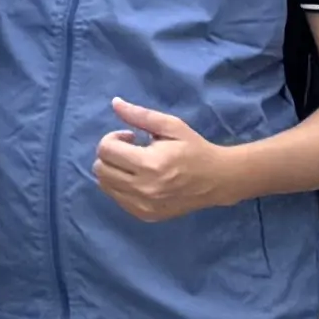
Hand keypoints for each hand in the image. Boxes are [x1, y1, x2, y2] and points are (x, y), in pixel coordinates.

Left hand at [88, 98, 236, 223]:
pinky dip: (120, 186)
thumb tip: (115, 103)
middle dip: (110, 154)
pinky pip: (117, 198)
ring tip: (135, 164)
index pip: (106, 150)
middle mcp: (143, 188)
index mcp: (149, 164)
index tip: (131, 137)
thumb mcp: (171, 126)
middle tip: (131, 150)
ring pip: (104, 185)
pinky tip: (139, 179)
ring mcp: (143, 205)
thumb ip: (141, 115)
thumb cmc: (194, 150)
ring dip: (113, 170)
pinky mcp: (145, 215)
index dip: (113, 138)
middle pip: (100, 169)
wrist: (218, 180)